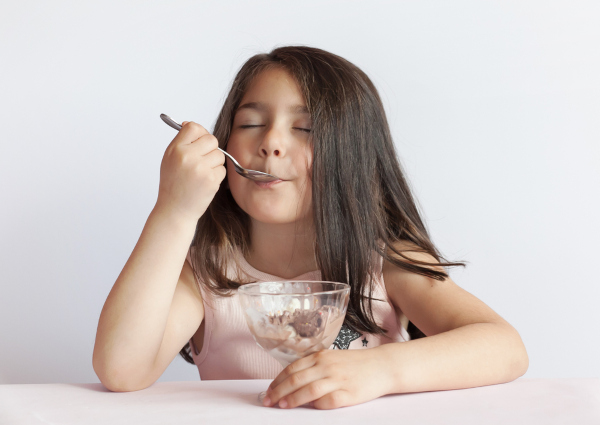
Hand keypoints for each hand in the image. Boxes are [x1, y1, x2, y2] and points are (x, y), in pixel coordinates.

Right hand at [156, 121, 225, 220]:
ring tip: (201, 173)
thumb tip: (192, 125)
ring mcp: (200, 168)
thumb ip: (181, 142)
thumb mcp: (169, 159)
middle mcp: (187, 157)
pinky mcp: (211, 180)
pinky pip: (222, 169)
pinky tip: (205, 182)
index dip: (200, 133)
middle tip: (202, 160)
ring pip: (219, 154)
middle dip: (210, 149)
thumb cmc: (173, 185)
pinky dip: (217, 175)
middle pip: (211, 139)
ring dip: (214, 163)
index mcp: (175, 149)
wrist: (175, 210)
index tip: (198, 141)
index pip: (194, 127)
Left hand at [263, 348, 392, 409]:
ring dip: (293, 399)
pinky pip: (328, 401)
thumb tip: (291, 382)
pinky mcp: (348, 394)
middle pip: (296, 379)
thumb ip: (314, 368)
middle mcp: (327, 366)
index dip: (278, 381)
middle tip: (269, 401)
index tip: (269, 391)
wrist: (382, 366)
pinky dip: (316, 405)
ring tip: (282, 406)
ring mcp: (338, 380)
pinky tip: (310, 408)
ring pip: (308, 390)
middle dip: (279, 391)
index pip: (293, 369)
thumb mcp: (332, 359)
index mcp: (321, 357)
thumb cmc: (356, 364)